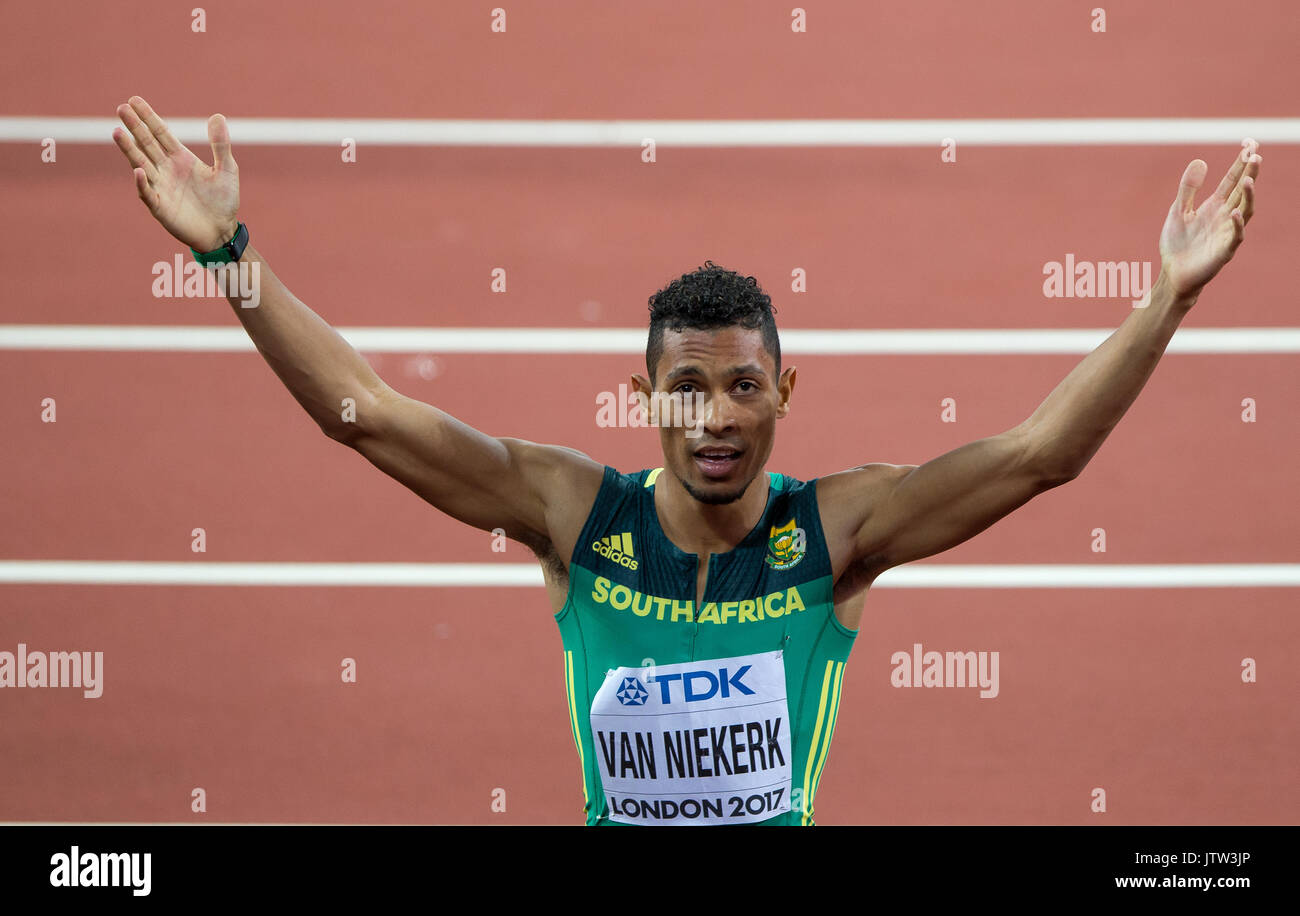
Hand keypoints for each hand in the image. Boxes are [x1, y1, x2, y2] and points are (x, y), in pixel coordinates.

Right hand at [112, 96, 239, 252]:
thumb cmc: (224, 201)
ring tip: (117, 132)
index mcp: (180, 158)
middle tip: (121, 108)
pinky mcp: (160, 207)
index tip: (133, 100)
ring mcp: (161, 187)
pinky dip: (142, 183)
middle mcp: (167, 169)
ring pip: (141, 164)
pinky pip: (148, 193)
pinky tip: (139, 171)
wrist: (223, 230)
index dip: (148, 117)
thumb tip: (217, 116)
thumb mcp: (227, 170)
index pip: (160, 133)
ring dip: (129, 149)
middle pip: (147, 144)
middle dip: (134, 127)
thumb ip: (220, 145)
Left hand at [1159, 139, 1260, 298]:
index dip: (1241, 162)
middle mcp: (1225, 216)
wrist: (1172, 274)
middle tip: (1255, 155)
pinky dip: (1236, 225)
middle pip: (1242, 191)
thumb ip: (1188, 188)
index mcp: (1215, 205)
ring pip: (1245, 210)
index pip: (1233, 179)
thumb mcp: (1178, 211)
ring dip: (1249, 195)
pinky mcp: (1224, 251)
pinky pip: (1235, 237)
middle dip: (1250, 173)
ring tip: (1249, 179)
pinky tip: (1234, 213)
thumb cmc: (1177, 244)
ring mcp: (1227, 232)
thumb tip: (1200, 160)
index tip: (1250, 143)